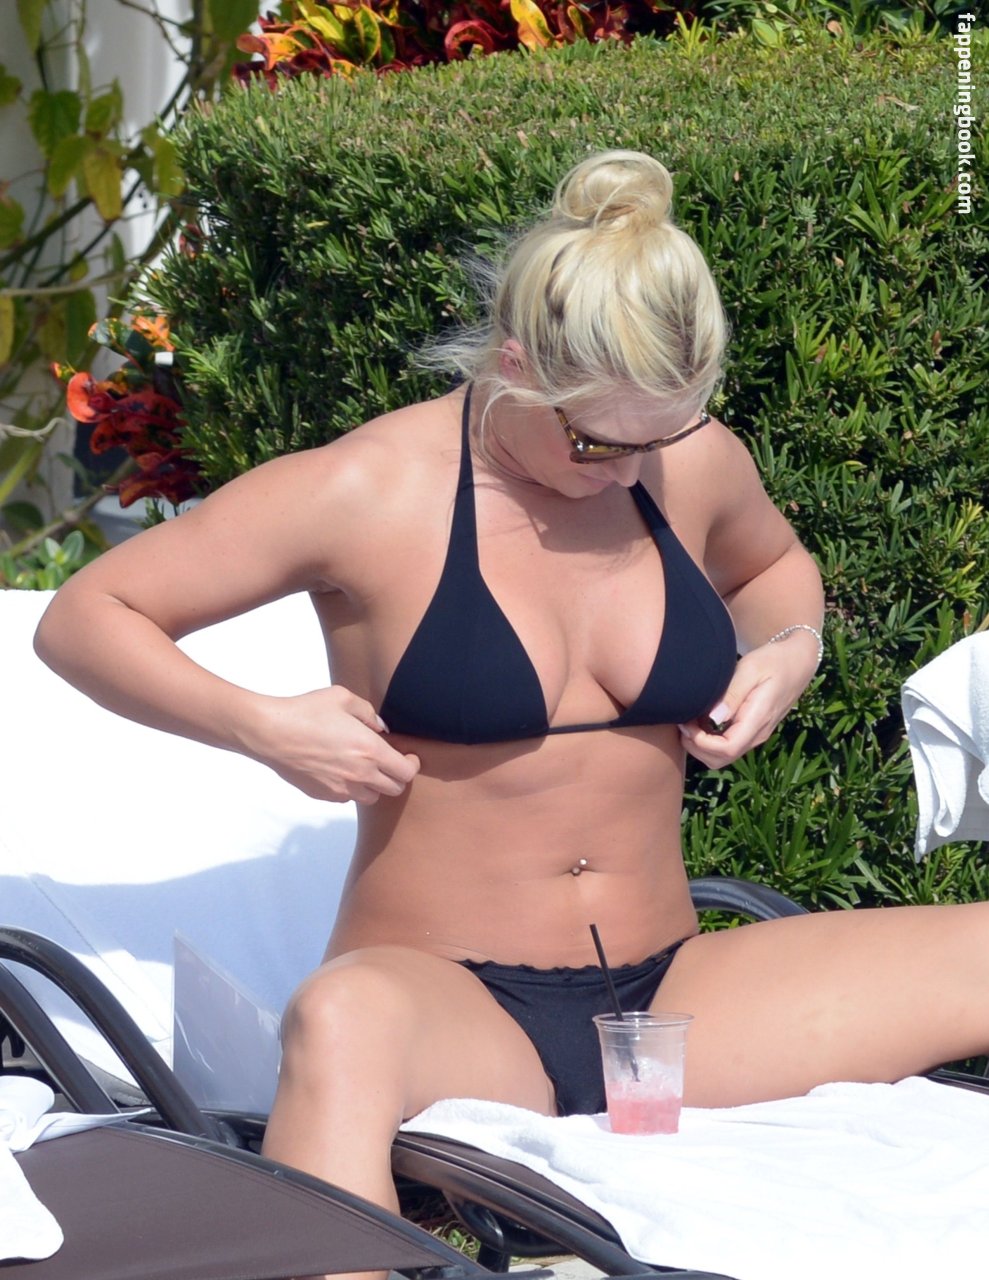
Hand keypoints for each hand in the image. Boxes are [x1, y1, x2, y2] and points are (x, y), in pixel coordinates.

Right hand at [247, 685, 419, 803]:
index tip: (408, 756)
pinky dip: (350, 788)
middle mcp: (360, 774)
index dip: (412, 765)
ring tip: (363, 767)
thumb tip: (380, 727)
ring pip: (372, 797)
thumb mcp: (342, 698)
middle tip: (388, 762)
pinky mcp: (323, 795)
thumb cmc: (306, 711)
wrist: (271, 733)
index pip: (407, 772)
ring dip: (374, 785)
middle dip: (396, 776)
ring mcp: (341, 788)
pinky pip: (346, 798)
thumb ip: (368, 712)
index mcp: (370, 750)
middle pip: (394, 789)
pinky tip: (339, 770)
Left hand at [677, 633, 818, 768]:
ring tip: (690, 720)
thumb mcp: (751, 669)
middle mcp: (757, 733)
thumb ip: (732, 694)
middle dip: (696, 747)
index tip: (687, 723)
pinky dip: (709, 740)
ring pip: (723, 756)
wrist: (797, 661)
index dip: (701, 743)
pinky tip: (701, 719)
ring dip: (701, 745)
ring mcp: (755, 734)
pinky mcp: (752, 730)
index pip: (727, 749)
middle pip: (721, 759)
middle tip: (683, 722)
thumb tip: (712, 718)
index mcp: (758, 720)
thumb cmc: (774, 660)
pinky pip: (727, 745)